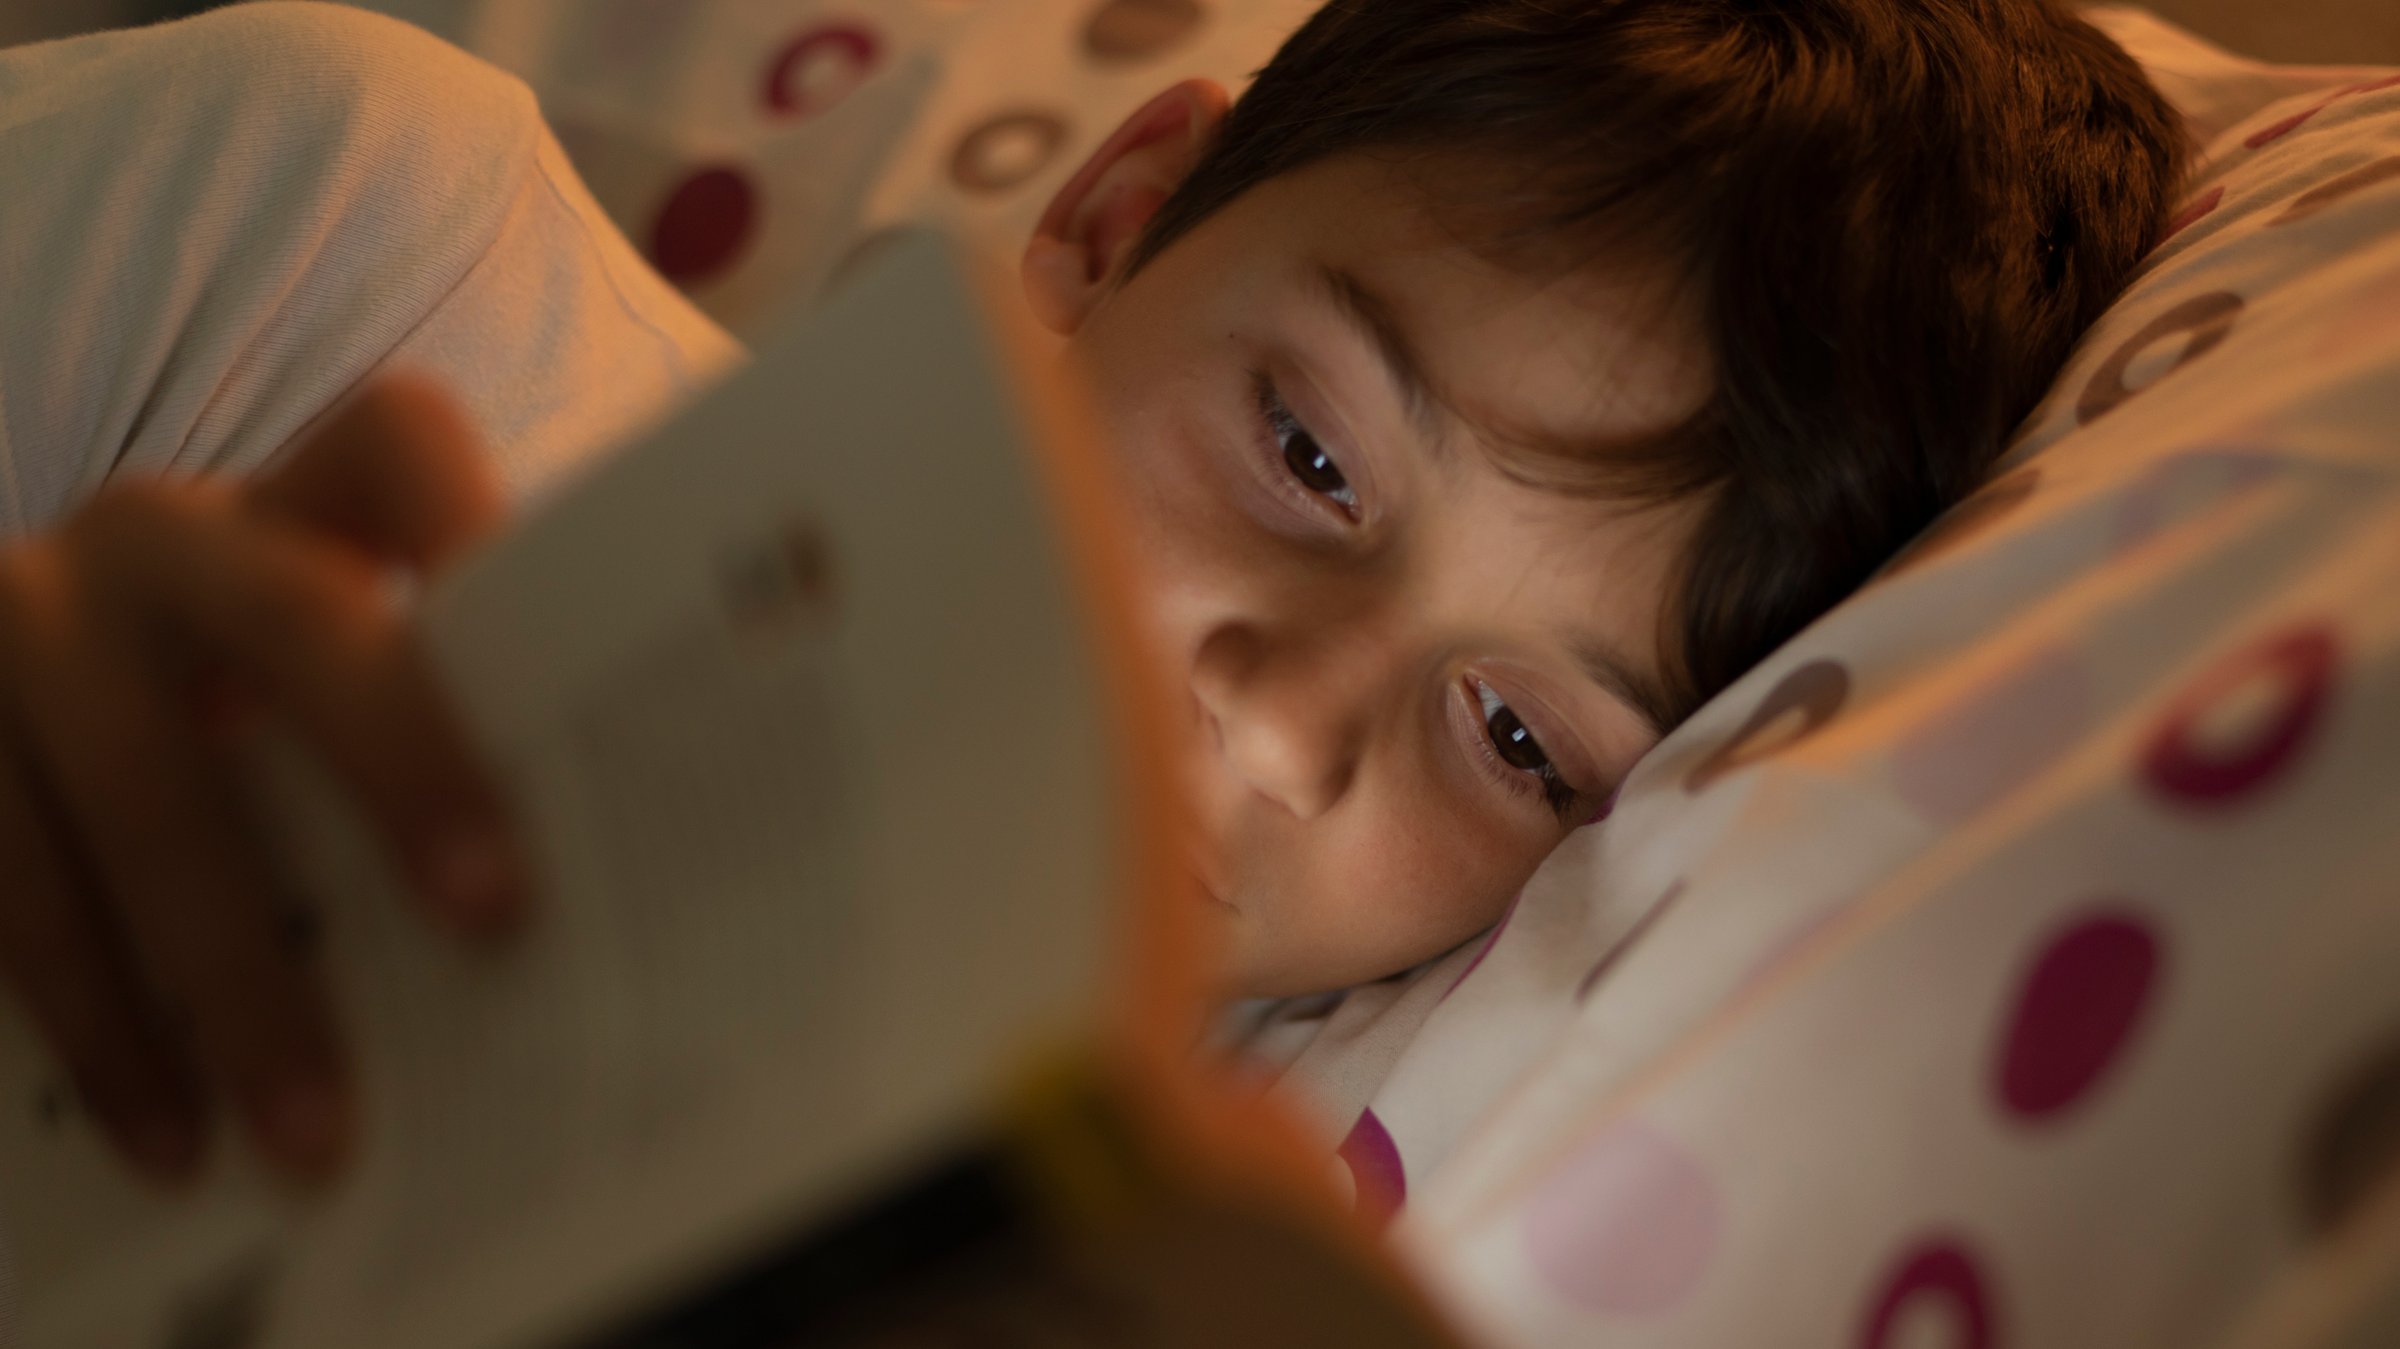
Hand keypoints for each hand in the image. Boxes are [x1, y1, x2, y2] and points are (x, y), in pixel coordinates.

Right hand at [0, 373, 528, 1188]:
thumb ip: (449, 700)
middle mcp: (153, 541)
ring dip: (235, 977)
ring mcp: (23, 635)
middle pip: (296, 621)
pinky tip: (171, 1131)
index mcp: (285, 502)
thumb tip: (656, 856)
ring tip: (319, 1129)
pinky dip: (102, 1030)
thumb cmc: (231, 704)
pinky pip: (12, 898)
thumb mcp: (319, 661)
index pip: (394, 440)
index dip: (475, 512)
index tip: (568, 620)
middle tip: (497, 917)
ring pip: (139, 795)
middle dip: (403, 767)